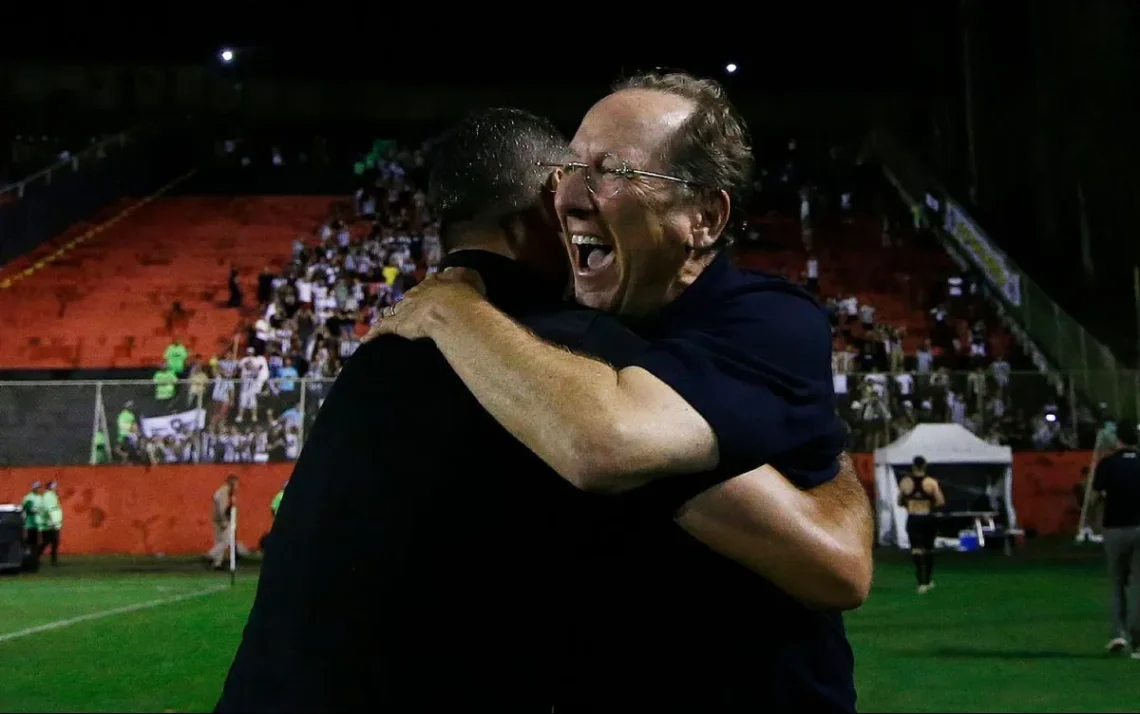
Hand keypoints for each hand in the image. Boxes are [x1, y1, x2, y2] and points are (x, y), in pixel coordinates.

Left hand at [365, 267, 486, 341]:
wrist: (450, 307)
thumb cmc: (465, 295)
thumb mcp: (470, 277)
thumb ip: (463, 276)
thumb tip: (459, 274)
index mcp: (434, 283)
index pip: (428, 286)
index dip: (427, 292)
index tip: (428, 296)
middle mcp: (417, 294)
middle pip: (409, 298)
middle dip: (408, 304)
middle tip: (408, 311)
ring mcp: (405, 309)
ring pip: (394, 311)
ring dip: (390, 316)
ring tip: (386, 320)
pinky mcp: (396, 325)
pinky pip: (381, 329)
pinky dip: (373, 334)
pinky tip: (365, 339)